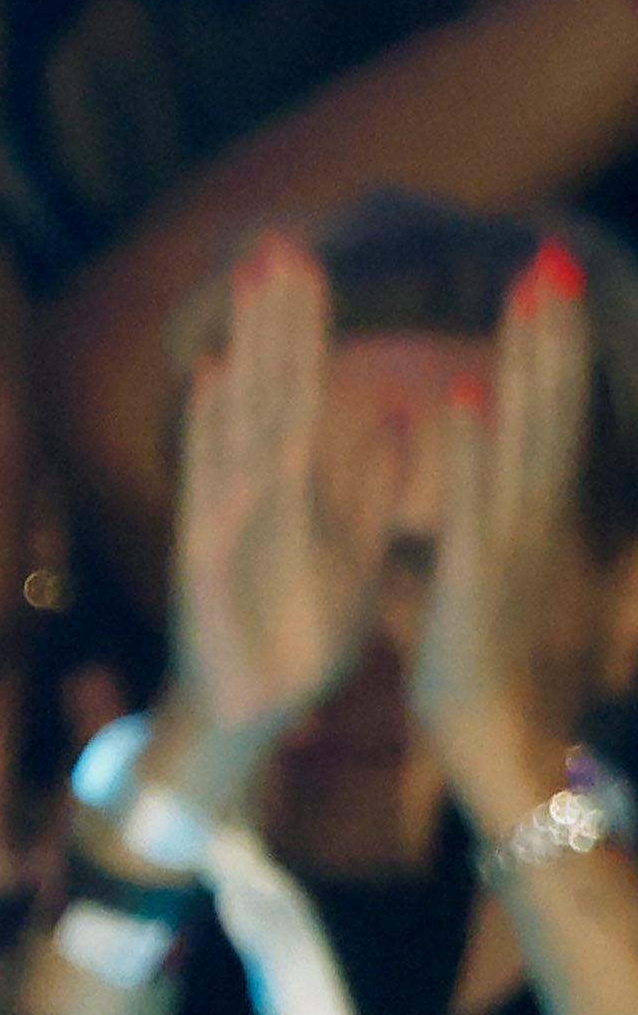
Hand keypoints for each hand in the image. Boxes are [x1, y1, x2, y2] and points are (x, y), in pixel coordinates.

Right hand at [170, 234, 406, 772]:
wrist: (242, 707)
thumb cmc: (294, 634)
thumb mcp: (349, 557)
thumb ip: (361, 491)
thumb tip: (392, 418)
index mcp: (290, 488)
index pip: (298, 389)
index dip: (301, 326)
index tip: (307, 257)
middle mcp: (250, 489)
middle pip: (267, 386)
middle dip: (273, 315)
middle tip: (277, 241)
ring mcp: (224, 517)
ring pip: (244, 415)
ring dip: (249, 347)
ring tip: (252, 285)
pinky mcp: (206, 554)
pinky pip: (211, 481)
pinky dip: (210, 429)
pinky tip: (211, 374)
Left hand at [409, 238, 592, 777]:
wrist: (502, 758)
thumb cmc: (488, 668)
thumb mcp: (486, 576)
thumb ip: (476, 522)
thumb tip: (467, 483)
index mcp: (530, 520)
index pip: (546, 417)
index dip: (549, 349)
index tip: (542, 272)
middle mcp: (535, 526)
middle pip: (548, 413)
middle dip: (550, 336)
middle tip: (547, 255)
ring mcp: (517, 554)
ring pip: (523, 441)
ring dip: (527, 364)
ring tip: (526, 292)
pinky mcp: (480, 589)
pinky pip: (473, 507)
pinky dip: (470, 447)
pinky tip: (464, 390)